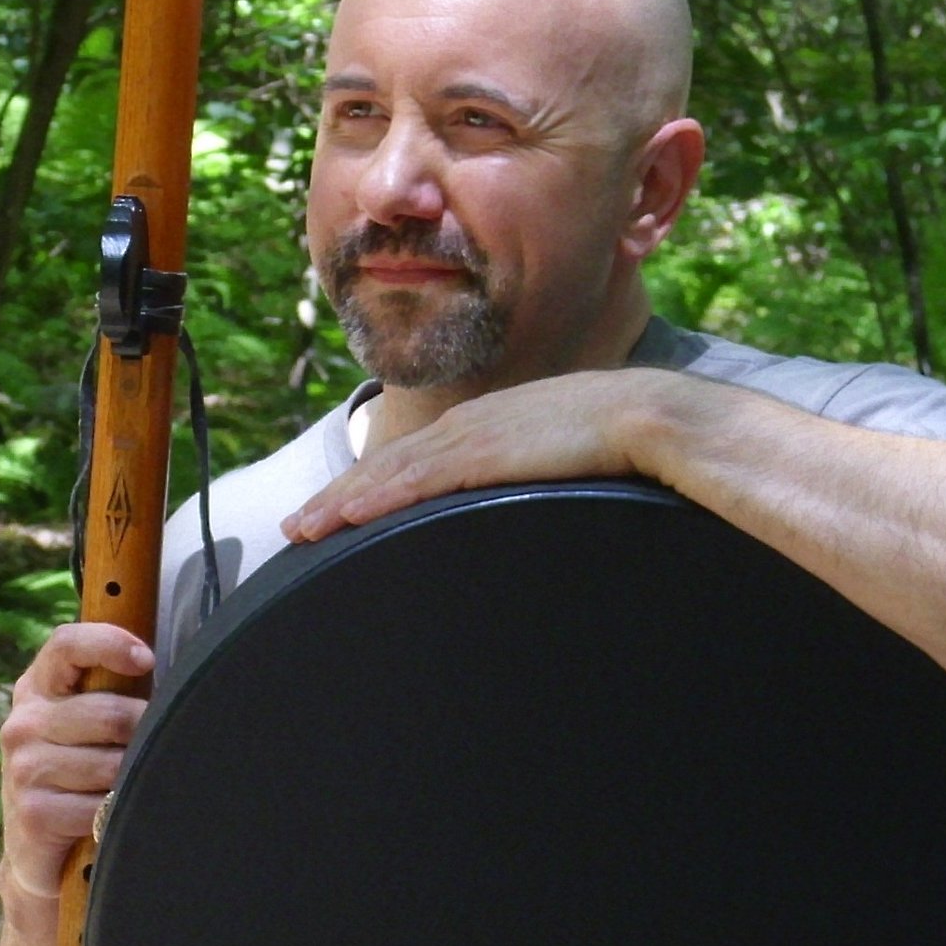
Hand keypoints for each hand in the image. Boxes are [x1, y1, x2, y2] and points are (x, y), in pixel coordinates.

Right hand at [0, 623, 153, 899]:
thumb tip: (185, 678)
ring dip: (136, 779)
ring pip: (113, 764)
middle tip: (154, 751)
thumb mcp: (94, 722)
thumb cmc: (84, 770)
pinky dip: (121, 814)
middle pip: (111, 714)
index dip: (110, 644)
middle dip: (146, 735)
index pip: (68, 645)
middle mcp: (24, 722)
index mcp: (40, 687)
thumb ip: (120, 690)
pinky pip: (103, 806)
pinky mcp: (33, 812)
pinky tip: (114, 817)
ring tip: (131, 787)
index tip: (147, 661)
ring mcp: (23, 767)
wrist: (41, 847)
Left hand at [282, 369, 670, 541]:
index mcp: (487, 425)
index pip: (414, 458)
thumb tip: (527, 501)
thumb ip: (533, 473)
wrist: (649, 416)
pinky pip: (421, 480)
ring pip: (392, 472)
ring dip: (342, 502)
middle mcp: (469, 426)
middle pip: (388, 464)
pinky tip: (350, 514)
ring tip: (303, 529)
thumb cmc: (619, 440)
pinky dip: (380, 496)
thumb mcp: (561, 454)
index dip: (369, 484)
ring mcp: (475, 437)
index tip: (337, 510)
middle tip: (296, 527)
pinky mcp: (487, 455)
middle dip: (338, 496)